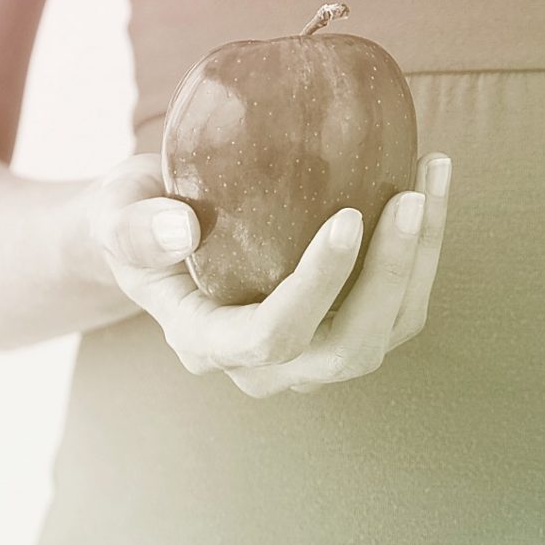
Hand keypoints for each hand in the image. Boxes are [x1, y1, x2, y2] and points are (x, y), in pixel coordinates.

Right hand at [78, 150, 451, 396]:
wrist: (159, 233)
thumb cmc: (135, 217)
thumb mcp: (113, 213)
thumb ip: (131, 225)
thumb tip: (176, 227)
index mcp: (205, 341)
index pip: (269, 336)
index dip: (316, 287)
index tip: (347, 217)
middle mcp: (263, 366)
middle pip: (345, 350)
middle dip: (388, 278)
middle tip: (408, 197)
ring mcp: (310, 355)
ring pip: (386, 333)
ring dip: (419, 261)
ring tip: (429, 178)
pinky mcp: (345, 328)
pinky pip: (400, 307)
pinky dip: (424, 251)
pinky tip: (430, 185)